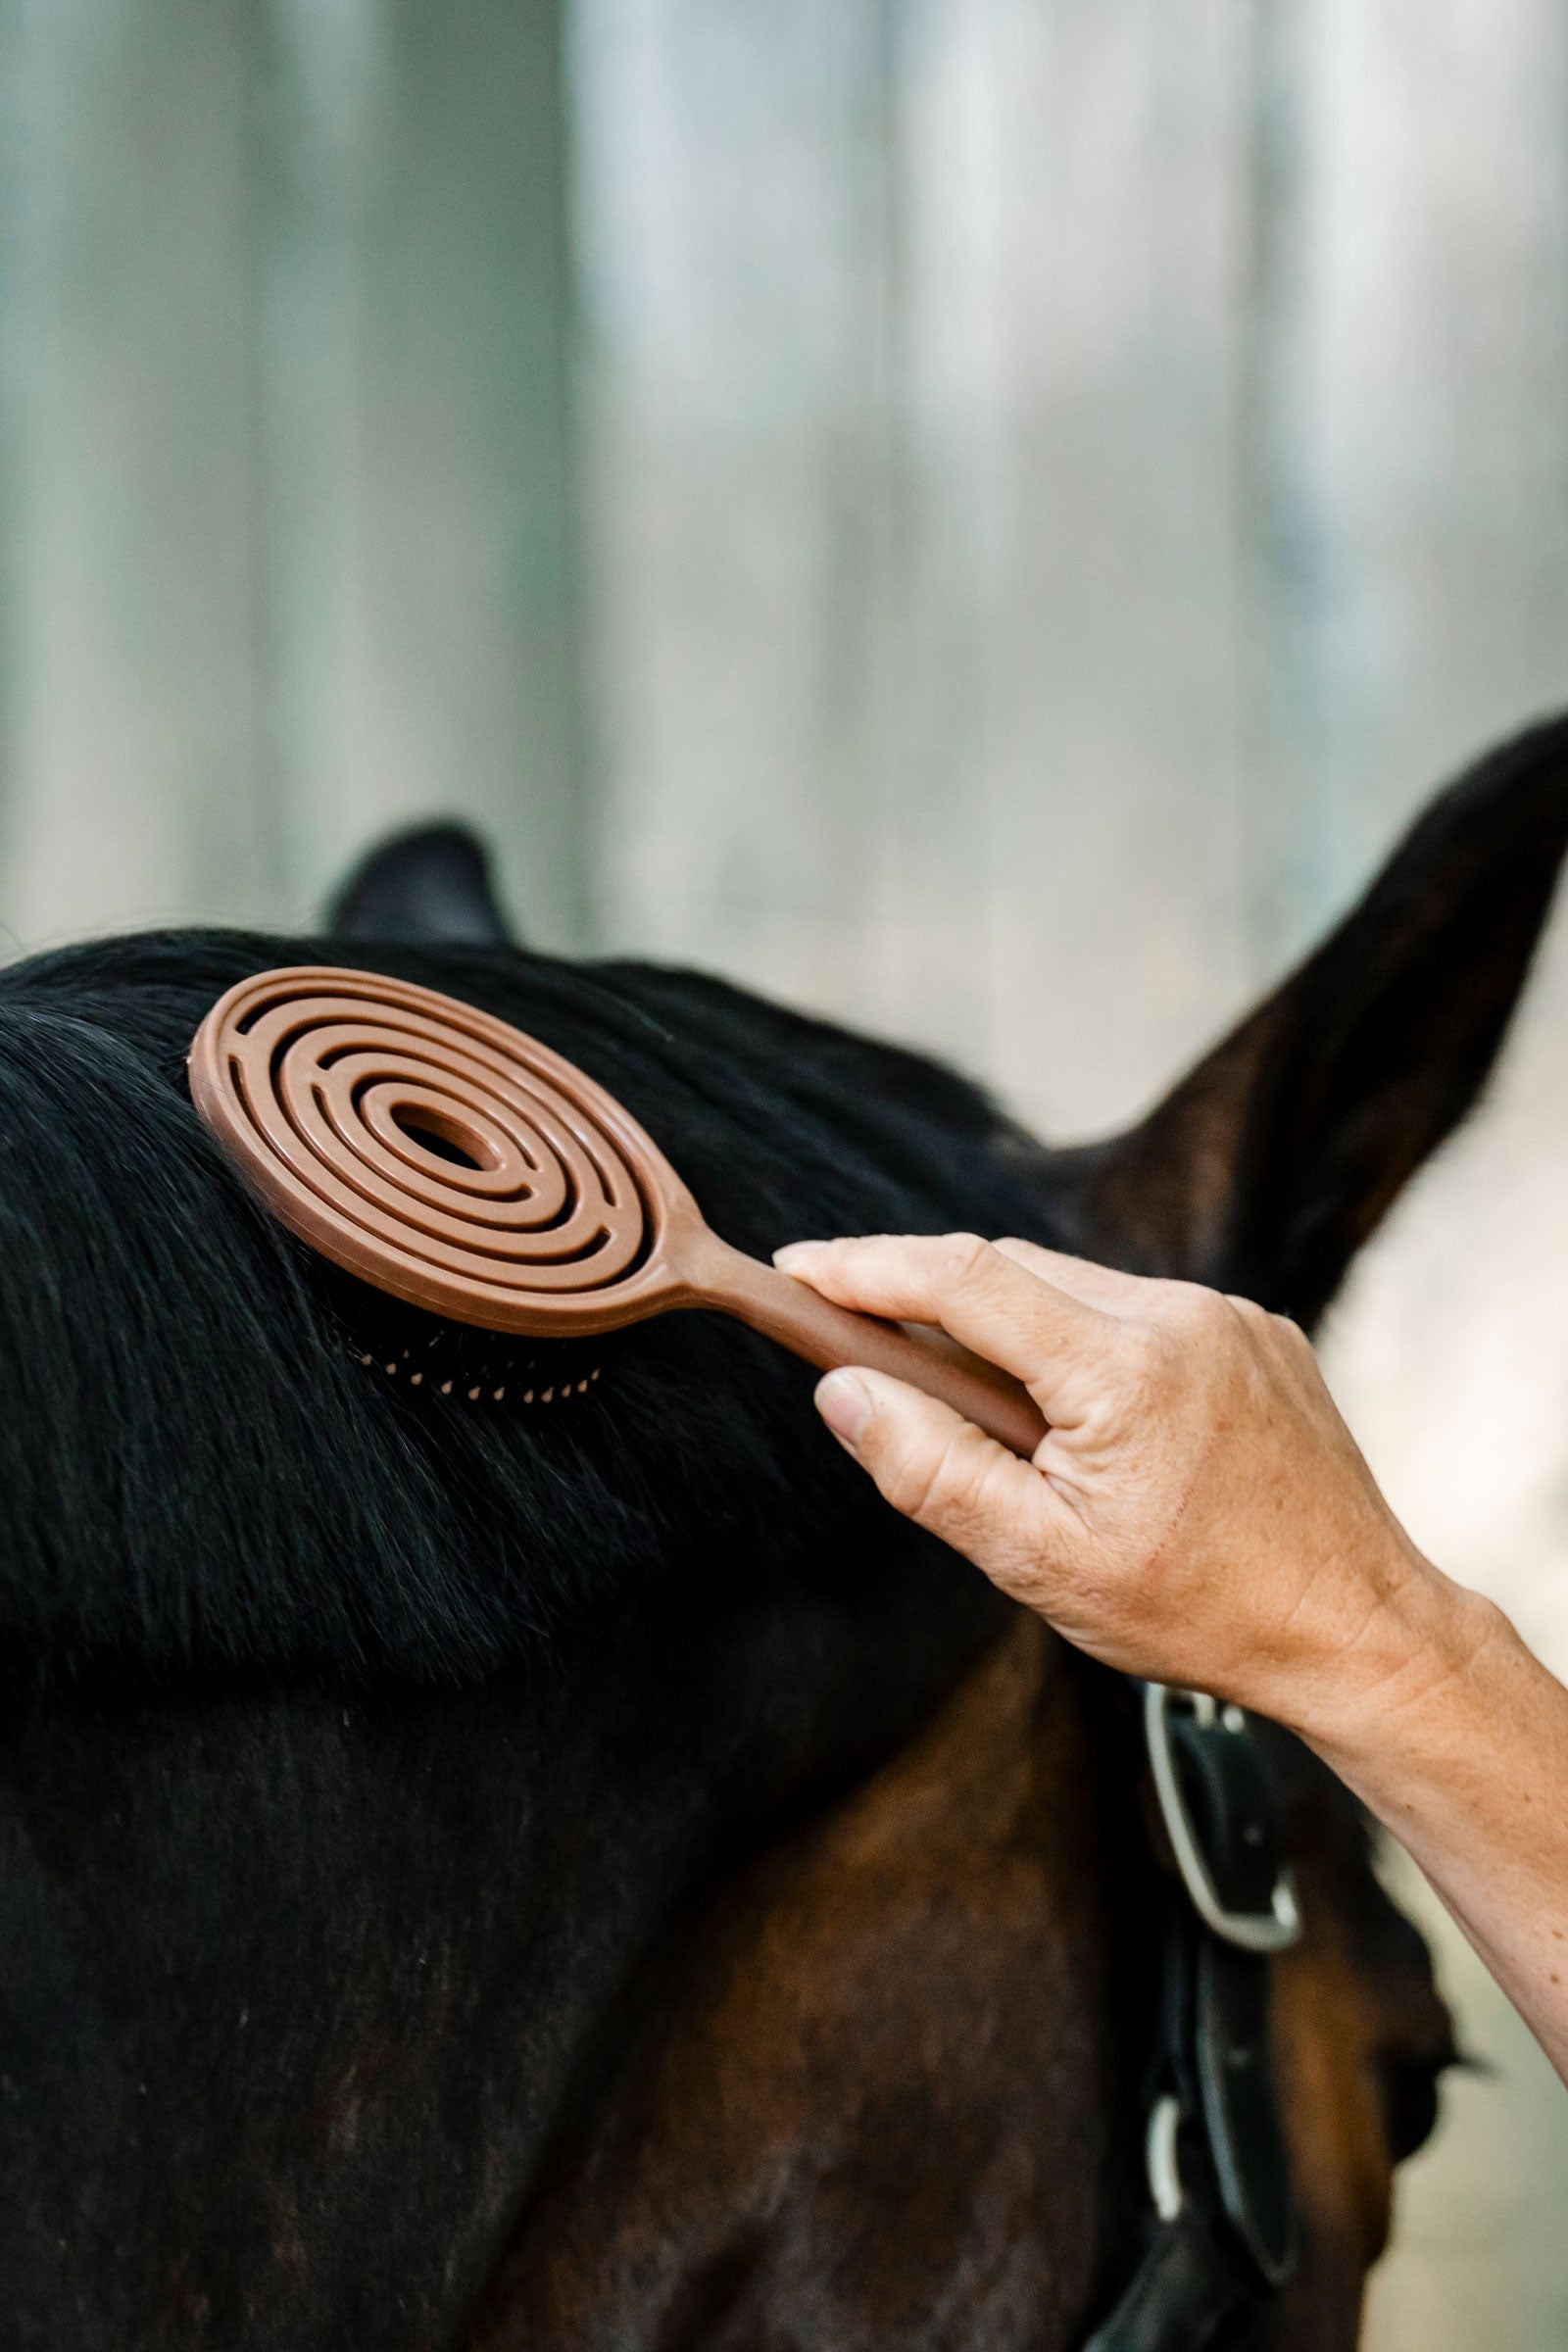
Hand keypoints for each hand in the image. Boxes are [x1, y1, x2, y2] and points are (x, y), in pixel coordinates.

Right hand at [774, 1234, 1481, 1735]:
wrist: (1359, 1629)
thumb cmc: (1204, 1611)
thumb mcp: (1041, 1562)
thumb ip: (930, 1467)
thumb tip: (843, 1390)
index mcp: (1122, 1367)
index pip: (962, 1278)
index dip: (866, 1267)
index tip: (799, 1269)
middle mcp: (1181, 1314)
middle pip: (1014, 1271)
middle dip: (928, 1300)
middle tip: (861, 1347)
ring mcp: (1229, 1316)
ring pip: (1076, 1288)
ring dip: (1012, 1328)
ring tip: (989, 1419)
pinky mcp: (1259, 1332)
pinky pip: (1140, 1310)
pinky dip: (1085, 1341)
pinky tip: (1081, 1419)